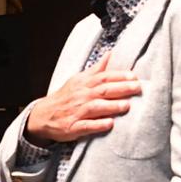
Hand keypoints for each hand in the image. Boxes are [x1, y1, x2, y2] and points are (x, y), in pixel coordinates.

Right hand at [24, 52, 138, 145]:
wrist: (43, 115)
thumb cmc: (66, 97)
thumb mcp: (79, 80)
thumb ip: (96, 70)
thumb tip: (111, 55)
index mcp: (84, 84)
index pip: (103, 77)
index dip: (119, 76)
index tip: (134, 76)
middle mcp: (81, 96)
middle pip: (102, 90)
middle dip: (121, 88)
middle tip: (137, 88)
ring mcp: (76, 112)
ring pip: (95, 107)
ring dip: (111, 106)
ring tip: (126, 106)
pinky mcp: (72, 127)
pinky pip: (86, 126)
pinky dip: (97, 125)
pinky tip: (109, 124)